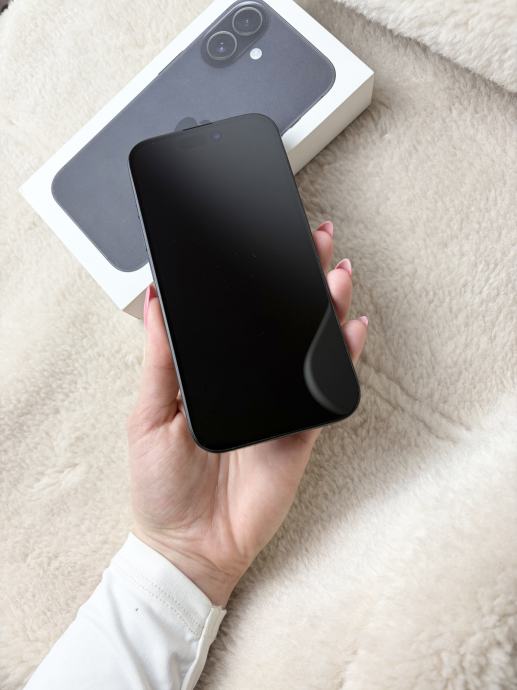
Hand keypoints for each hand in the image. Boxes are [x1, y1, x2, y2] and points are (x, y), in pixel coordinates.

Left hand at [128, 221, 367, 605]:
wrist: (189, 544)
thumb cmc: (160, 484)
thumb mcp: (147, 415)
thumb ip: (159, 361)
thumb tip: (156, 303)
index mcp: (212, 374)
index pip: (237, 317)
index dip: (252, 280)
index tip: (263, 243)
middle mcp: (249, 381)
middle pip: (280, 323)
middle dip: (299, 279)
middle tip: (312, 241)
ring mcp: (277, 403)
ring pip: (309, 347)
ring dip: (326, 309)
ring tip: (335, 274)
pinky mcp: (299, 429)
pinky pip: (325, 389)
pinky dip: (342, 359)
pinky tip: (351, 329)